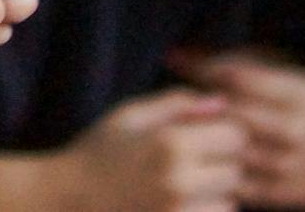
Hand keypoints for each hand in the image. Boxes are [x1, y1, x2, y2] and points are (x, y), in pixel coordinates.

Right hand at [38, 88, 245, 211]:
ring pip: (228, 203)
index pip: (235, 136)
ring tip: (184, 187)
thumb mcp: (130, 115)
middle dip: (221, 165)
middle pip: (236, 171)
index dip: (222, 133)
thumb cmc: (98, 151)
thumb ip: (177, 103)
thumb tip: (221, 103)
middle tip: (193, 163)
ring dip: (215, 195)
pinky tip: (178, 204)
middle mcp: (179, 180)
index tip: (203, 135)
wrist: (68, 199)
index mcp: (170, 143)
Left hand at [176, 51, 304, 208]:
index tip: (178, 57)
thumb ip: (253, 65)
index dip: (202, 64)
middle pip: (226, 110)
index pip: (238, 76)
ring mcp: (282, 165)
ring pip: (225, 147)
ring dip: (196, 132)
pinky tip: (196, 154)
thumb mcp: (298, 77)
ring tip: (177, 119)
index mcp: (297, 94)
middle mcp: (290, 130)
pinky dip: (210, 166)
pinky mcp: (276, 193)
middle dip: (194, 97)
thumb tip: (202, 56)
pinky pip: (231, 180)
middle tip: (172, 89)